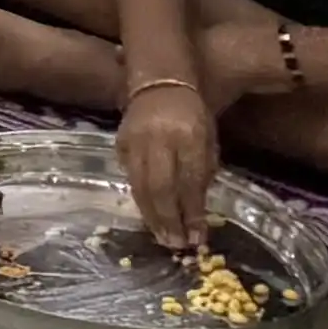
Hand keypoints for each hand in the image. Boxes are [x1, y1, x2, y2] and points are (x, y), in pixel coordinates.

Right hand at [114, 75, 219, 247]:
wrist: (159, 83)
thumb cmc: (193, 114)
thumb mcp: (208, 141)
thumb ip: (202, 173)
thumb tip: (196, 214)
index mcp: (188, 135)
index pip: (189, 181)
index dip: (193, 212)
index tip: (198, 237)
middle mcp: (158, 138)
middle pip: (160, 187)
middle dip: (169, 220)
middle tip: (175, 245)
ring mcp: (134, 141)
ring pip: (140, 186)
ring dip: (151, 216)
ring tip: (161, 237)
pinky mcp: (119, 143)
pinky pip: (129, 176)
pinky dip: (139, 198)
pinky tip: (148, 215)